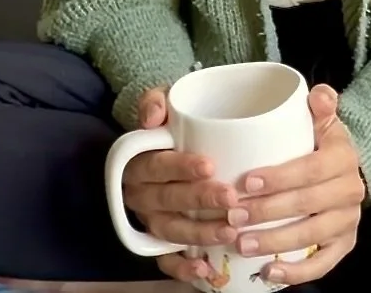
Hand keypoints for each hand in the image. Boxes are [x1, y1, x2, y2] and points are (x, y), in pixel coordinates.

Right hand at [122, 87, 243, 285]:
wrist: (160, 145)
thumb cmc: (170, 125)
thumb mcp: (161, 102)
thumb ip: (155, 101)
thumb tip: (153, 118)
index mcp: (137, 162)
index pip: (157, 165)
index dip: (181, 167)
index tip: (211, 165)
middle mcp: (140, 194)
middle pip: (167, 200)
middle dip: (200, 201)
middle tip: (232, 199)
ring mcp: (149, 220)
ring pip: (170, 231)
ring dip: (200, 234)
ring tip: (231, 231)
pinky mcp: (157, 241)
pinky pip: (164, 261)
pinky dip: (182, 269)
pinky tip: (205, 270)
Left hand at [229, 85, 364, 284]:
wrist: (342, 168)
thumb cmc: (318, 141)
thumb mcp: (320, 119)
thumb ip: (319, 104)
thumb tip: (319, 94)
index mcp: (343, 157)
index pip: (311, 169)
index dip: (280, 177)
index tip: (247, 181)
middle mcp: (350, 190)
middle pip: (307, 205)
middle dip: (267, 212)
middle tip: (233, 215)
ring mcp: (348, 221)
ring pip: (312, 236)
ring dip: (275, 243)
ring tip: (242, 244)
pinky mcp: (344, 245)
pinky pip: (323, 264)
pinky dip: (297, 273)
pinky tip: (269, 273)